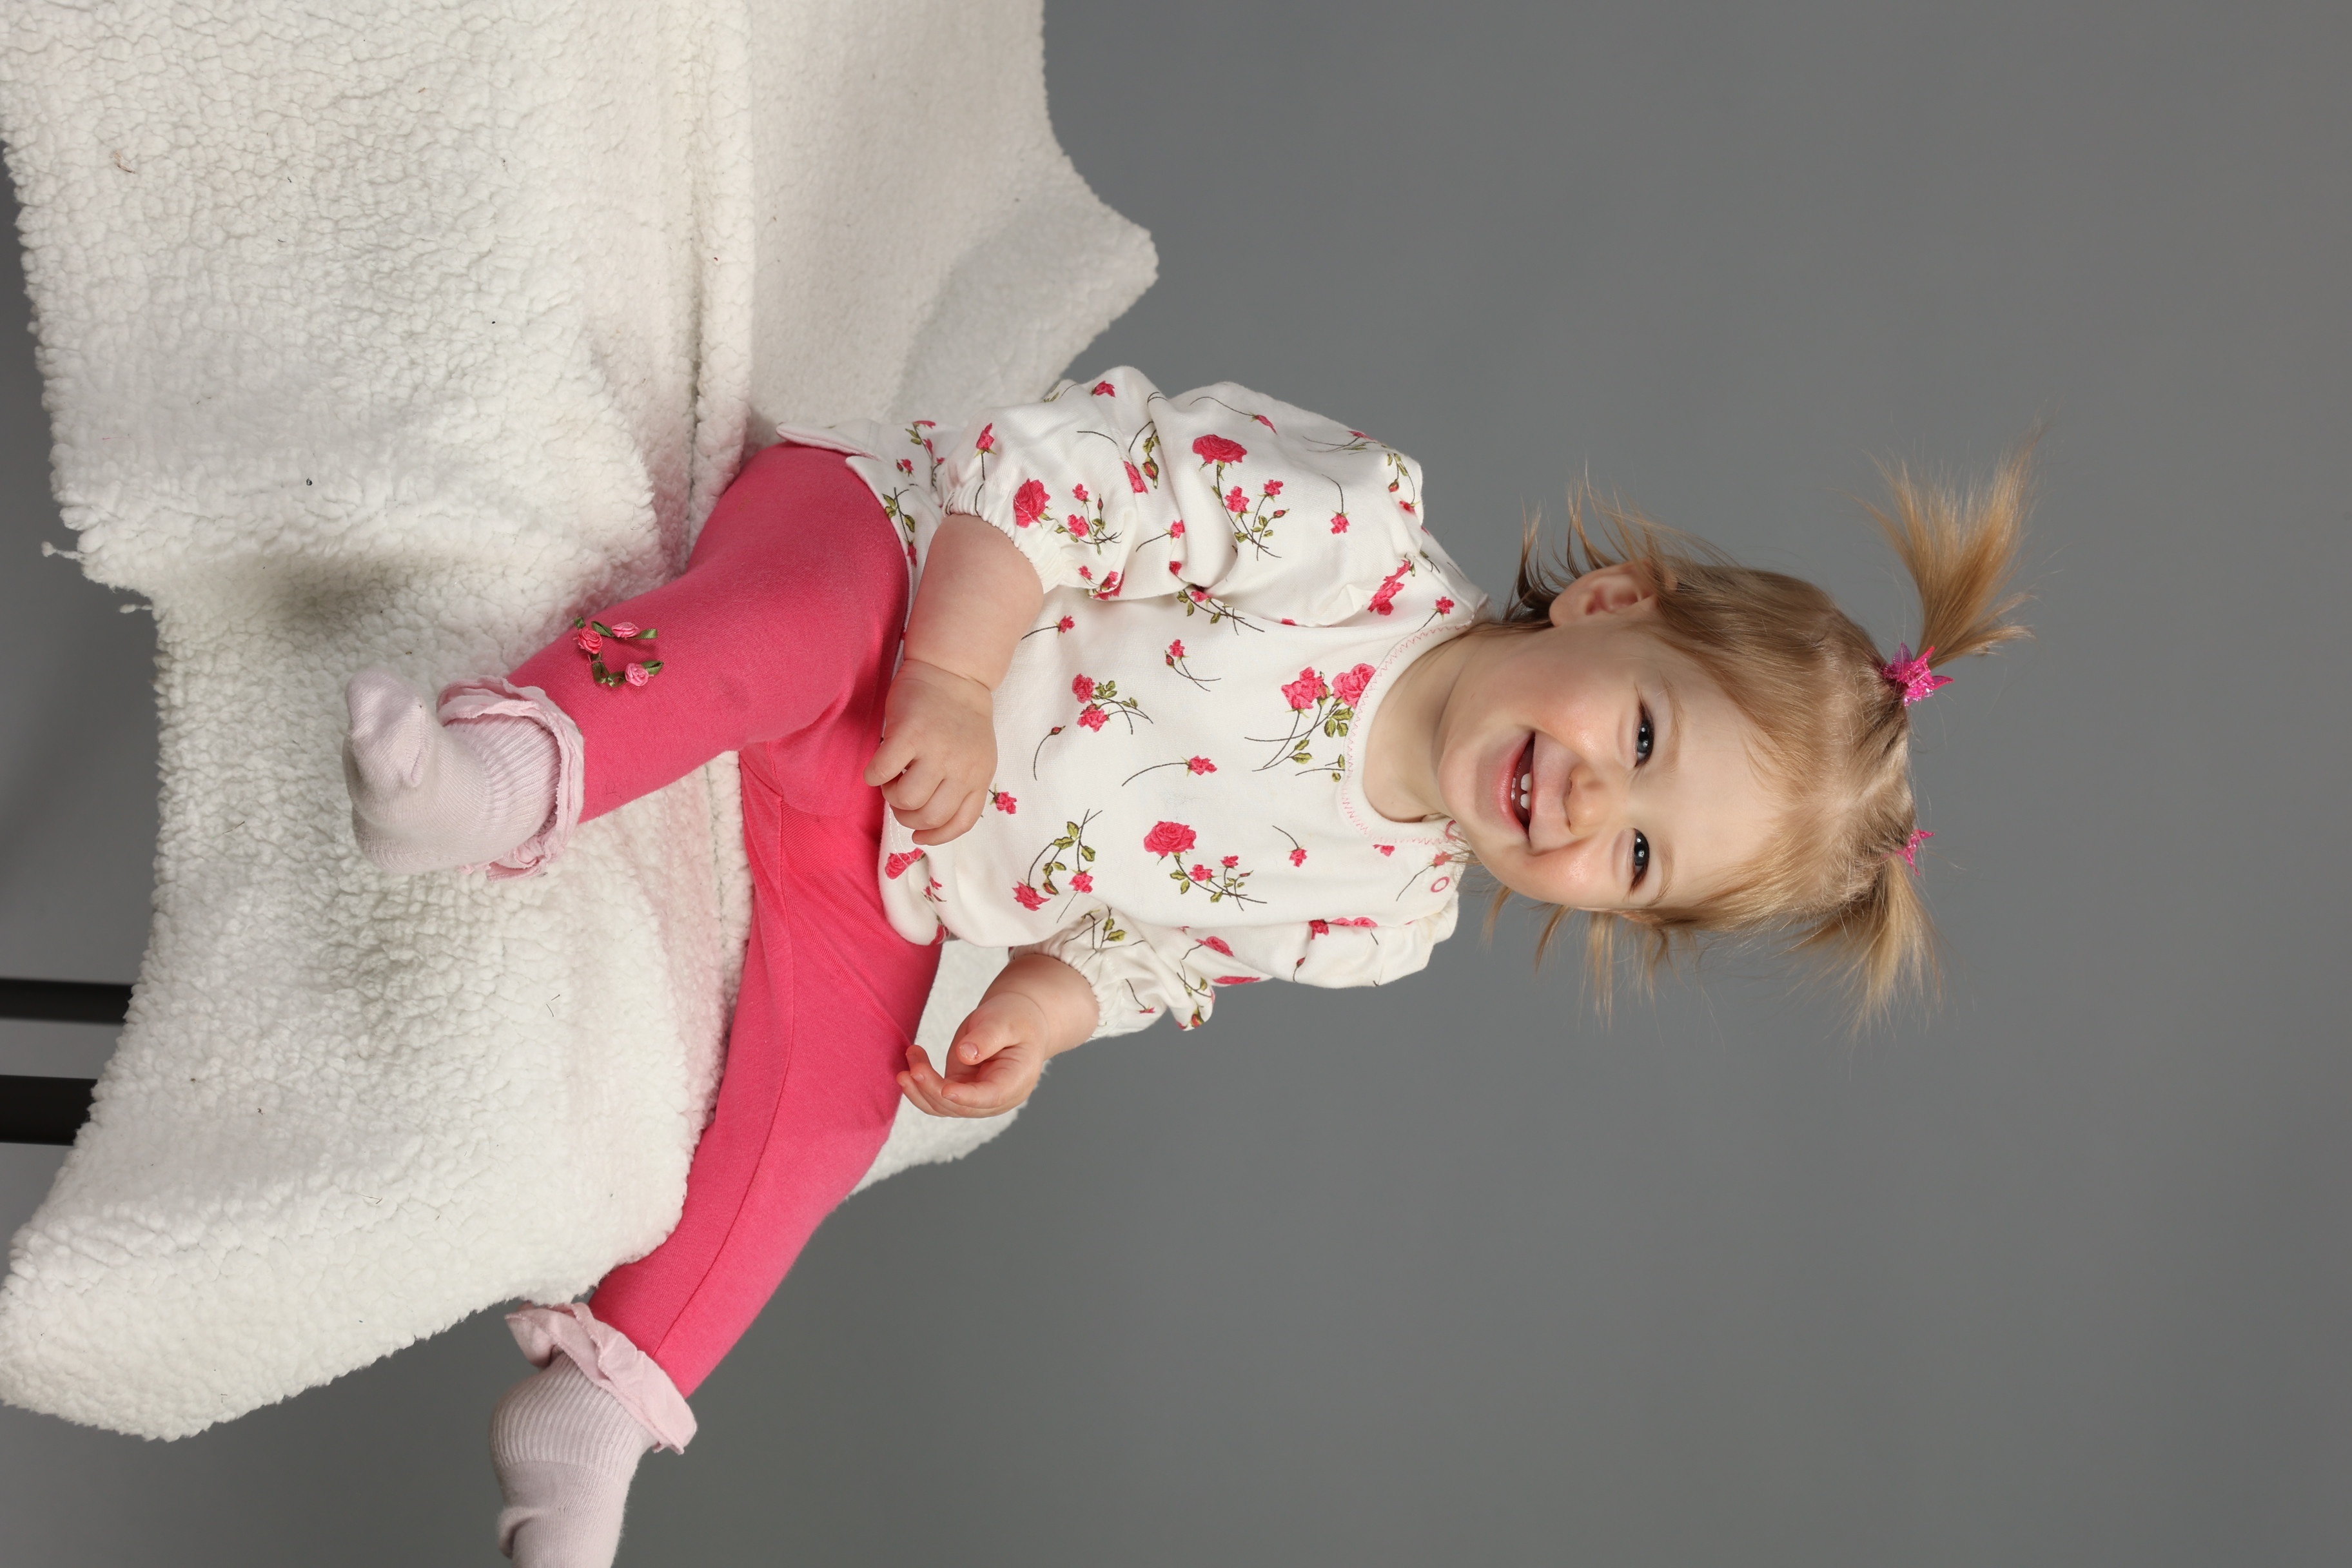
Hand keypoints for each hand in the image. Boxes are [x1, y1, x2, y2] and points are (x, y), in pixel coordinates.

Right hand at [863, 657, 995, 844]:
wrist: (952, 670)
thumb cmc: (958, 717)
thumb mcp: (975, 755)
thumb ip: (961, 784)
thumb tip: (928, 824)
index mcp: (979, 775)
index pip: (961, 822)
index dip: (936, 836)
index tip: (919, 835)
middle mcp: (961, 766)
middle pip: (928, 816)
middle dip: (907, 816)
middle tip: (900, 796)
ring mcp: (936, 750)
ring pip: (906, 800)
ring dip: (890, 795)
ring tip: (892, 778)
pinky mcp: (909, 734)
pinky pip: (882, 773)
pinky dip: (873, 776)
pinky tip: (878, 766)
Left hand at [897, 991, 1050, 1117]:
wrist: (1015, 1021)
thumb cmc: (1015, 1018)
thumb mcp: (1005, 1021)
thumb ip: (987, 1038)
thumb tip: (965, 1056)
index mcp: (1016, 1081)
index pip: (991, 1096)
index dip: (968, 1097)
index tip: (946, 1089)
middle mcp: (996, 1098)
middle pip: (961, 1107)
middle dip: (933, 1089)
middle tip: (913, 1066)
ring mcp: (976, 1097)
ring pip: (944, 1107)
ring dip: (920, 1090)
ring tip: (908, 1061)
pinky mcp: (960, 1089)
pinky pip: (936, 1096)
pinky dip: (919, 1085)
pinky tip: (911, 1063)